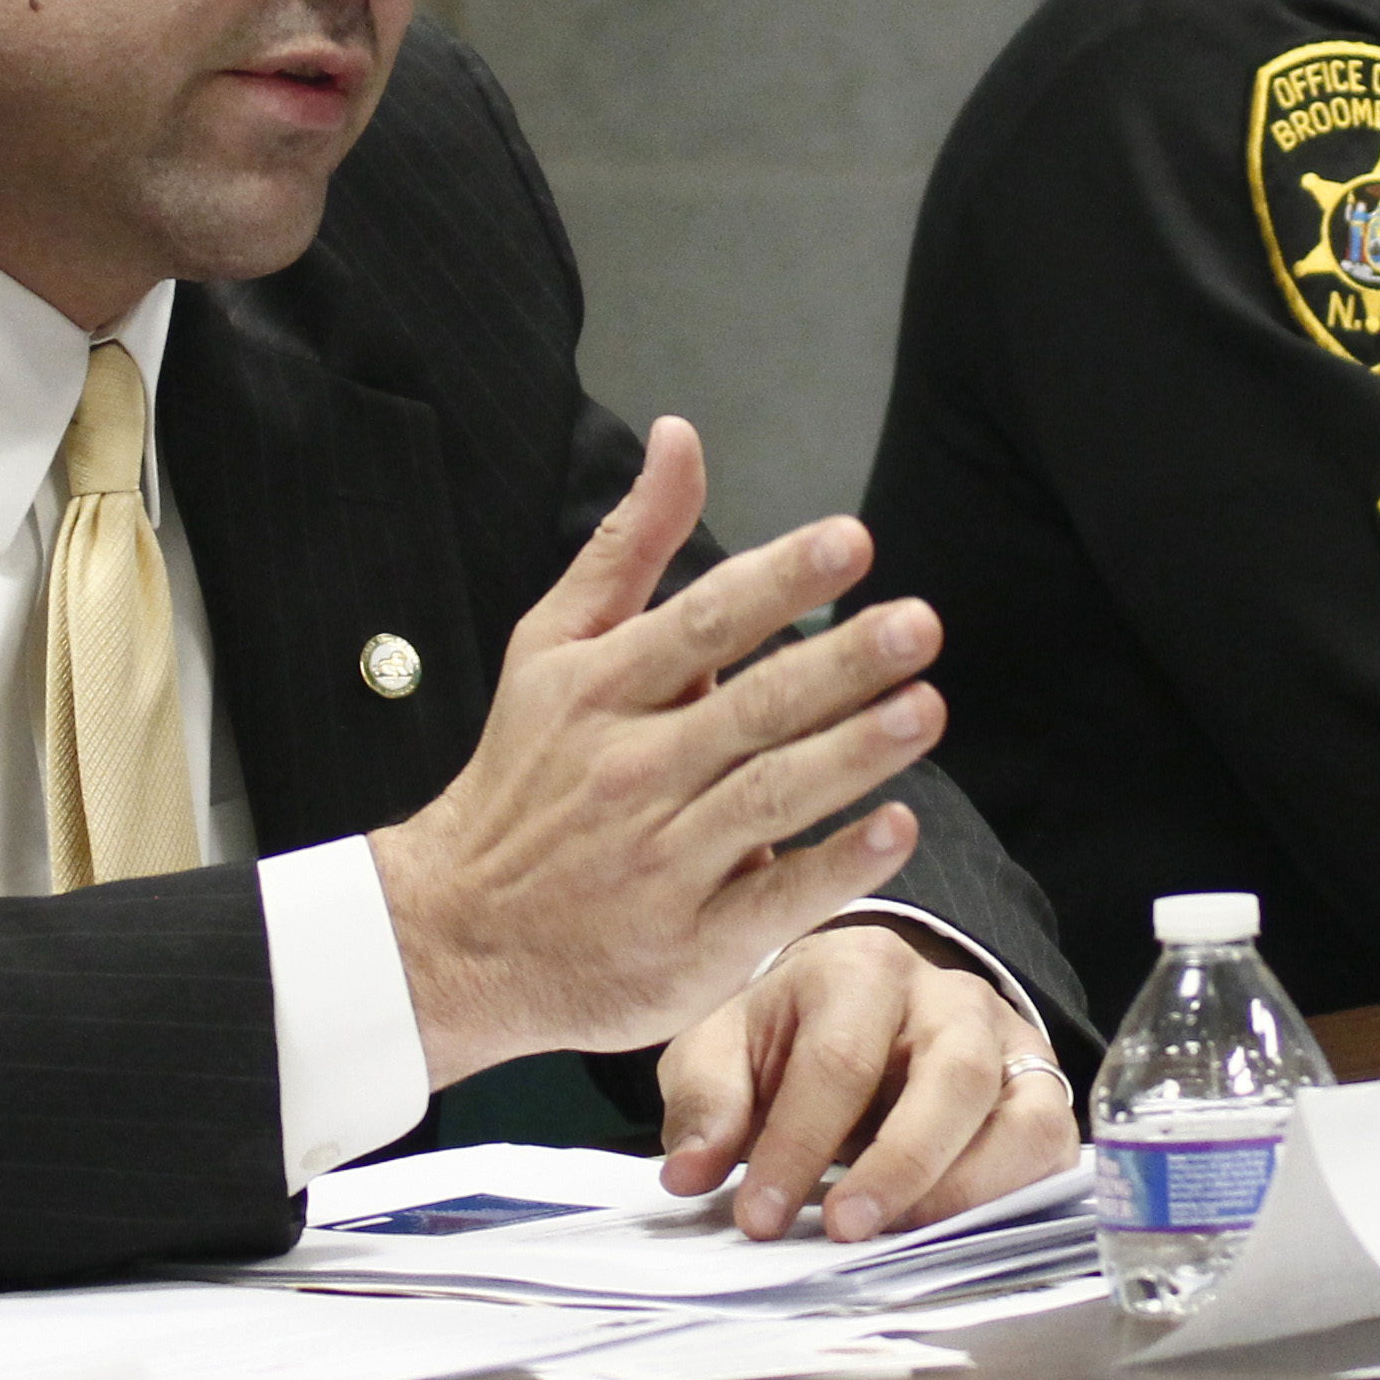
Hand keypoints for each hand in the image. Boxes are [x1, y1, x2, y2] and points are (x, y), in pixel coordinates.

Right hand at [369, 418, 943, 1083]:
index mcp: (601, 689)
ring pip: (769, 796)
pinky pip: (771, 901)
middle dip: (840, 664)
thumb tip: (681, 436)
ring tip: (925, 709)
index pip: (702, 623)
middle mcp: (632, 770)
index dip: (780, 581)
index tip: (853, 543)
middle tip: (919, 625)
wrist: (454, 935)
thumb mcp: (551, 648)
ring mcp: (661, 861)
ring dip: (852, 753)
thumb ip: (629, 546)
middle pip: (751, 708)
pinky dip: (834, 867)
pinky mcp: (688, 943)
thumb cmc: (526, 777)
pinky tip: (897, 828)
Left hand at [659, 920, 1075, 1241]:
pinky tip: (955, 1234)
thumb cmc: (783, 1036)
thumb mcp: (721, 1047)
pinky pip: (1051, 1144)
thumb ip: (704, 1102)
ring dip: (966, 1189)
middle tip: (845, 1231)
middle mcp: (948, 994)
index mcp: (860, 967)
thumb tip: (690, 1174)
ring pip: (1021, 1113)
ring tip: (904, 1241)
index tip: (759, 1218)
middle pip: (951, 1078)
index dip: (799, 1146)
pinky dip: (1014, 1194)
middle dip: (899, 1166)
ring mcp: (1006, 1040)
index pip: (839, 1060)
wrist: (848, 1011)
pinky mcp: (1040, 1088)